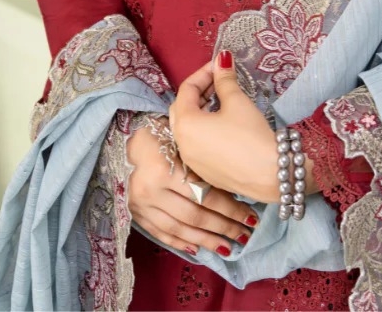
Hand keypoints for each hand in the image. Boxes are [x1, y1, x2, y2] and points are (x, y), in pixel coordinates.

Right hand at [126, 118, 258, 257]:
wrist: (131, 140)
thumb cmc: (164, 133)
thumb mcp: (185, 139)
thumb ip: (204, 161)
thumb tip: (237, 184)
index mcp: (163, 169)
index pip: (204, 195)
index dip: (231, 208)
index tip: (250, 216)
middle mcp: (151, 191)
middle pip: (195, 215)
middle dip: (223, 227)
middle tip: (244, 235)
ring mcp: (141, 205)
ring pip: (180, 229)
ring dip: (206, 240)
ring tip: (228, 247)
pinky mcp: (136, 214)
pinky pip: (161, 234)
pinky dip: (181, 242)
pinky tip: (198, 248)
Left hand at [169, 51, 319, 203]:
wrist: (270, 176)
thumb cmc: (251, 136)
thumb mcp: (237, 102)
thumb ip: (225, 79)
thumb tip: (222, 59)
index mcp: (185, 124)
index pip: (186, 89)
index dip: (203, 73)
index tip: (220, 65)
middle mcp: (182, 144)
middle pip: (181, 108)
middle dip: (199, 91)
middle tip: (218, 81)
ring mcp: (191, 161)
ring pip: (188, 128)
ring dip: (201, 110)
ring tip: (222, 99)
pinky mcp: (203, 172)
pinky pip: (196, 144)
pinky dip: (204, 129)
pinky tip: (224, 124)